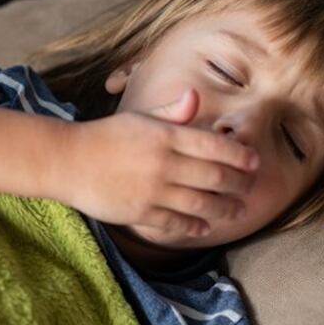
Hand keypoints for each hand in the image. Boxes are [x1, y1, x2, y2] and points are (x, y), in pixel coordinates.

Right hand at [57, 88, 259, 237]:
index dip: (240, 155)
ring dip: (225, 209)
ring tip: (238, 211)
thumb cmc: (106, 136)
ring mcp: (153, 190)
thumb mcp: (140, 118)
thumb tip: (196, 97)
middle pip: (215, 176)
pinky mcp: (140, 212)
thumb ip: (172, 113)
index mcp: (166, 135)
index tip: (255, 162)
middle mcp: (164, 163)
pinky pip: (176, 223)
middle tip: (251, 188)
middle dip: (239, 184)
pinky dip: (195, 226)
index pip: (215, 145)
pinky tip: (206, 227)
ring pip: (202, 203)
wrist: (68, 160)